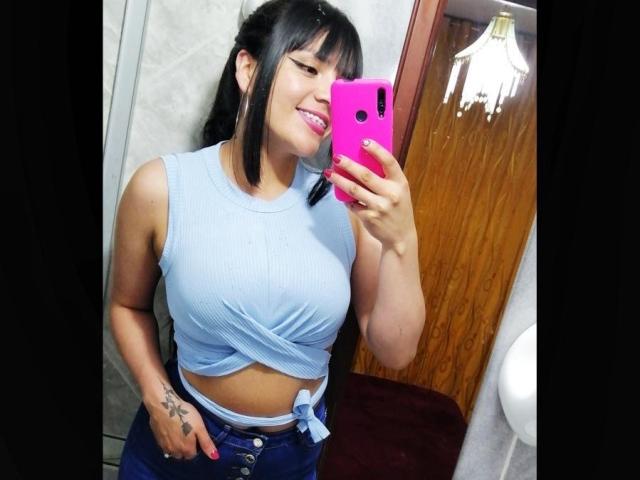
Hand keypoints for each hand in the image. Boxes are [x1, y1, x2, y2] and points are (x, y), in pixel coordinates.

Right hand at [146, 382, 218, 460]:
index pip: (193, 455)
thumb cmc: (185, 415)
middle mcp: (174, 451)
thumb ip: (206, 443)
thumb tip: (215, 457)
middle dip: (186, 449)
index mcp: (186, 449)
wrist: (164, 405)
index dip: (196, 447)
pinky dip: (169, 442)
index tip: (196, 437)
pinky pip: (165, 446)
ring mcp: (164, 446)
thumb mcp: (200, 427)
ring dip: (177, 447)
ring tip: (180, 434)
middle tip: (188, 435)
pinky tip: (171, 432)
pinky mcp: (157, 439)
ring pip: (173, 452)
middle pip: (182, 455)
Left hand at [324, 139, 416, 253]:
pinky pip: (352, 204)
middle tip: (336, 157)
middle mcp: (391, 194)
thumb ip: (386, 177)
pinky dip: (345, 199)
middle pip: (365, 175)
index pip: (389, 162)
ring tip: (329, 173)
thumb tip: (363, 159)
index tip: (363, 141)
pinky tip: (340, 193)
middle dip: (348, 165)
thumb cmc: (398, 208)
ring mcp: (379, 206)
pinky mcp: (369, 217)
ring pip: (354, 190)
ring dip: (339, 180)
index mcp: (400, 183)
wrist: (400, 236)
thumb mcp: (399, 190)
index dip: (376, 150)